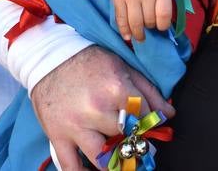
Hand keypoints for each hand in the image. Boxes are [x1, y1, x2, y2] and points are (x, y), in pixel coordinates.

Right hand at [31, 45, 173, 170]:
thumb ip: (148, 91)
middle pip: (125, 137)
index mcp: (116, 89)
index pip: (144, 117)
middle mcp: (97, 109)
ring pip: (103, 158)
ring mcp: (76, 125)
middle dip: (131, 140)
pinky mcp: (58, 135)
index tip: (146, 126)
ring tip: (120, 161)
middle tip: (133, 141)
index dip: (148, 123)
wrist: (50, 58)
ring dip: (114, 163)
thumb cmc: (90, 62)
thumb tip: (168, 114)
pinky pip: (70, 166)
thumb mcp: (123, 68)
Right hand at [109, 0, 171, 42]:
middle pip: (149, 20)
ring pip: (135, 22)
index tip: (162, 26)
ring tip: (140, 37)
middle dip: (150, 27)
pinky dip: (124, 30)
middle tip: (150, 26)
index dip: (164, 25)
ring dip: (138, 33)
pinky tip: (127, 36)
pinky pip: (120, 18)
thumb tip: (165, 21)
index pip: (164, 14)